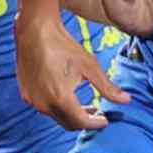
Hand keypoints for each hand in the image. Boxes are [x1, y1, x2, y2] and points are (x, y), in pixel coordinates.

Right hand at [15, 12, 128, 129]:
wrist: (35, 29)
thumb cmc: (63, 45)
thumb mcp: (89, 65)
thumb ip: (107, 87)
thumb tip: (126, 100)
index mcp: (61, 99)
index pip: (82, 122)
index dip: (95, 123)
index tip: (105, 119)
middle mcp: (44, 104)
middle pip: (68, 123)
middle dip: (84, 120)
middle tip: (97, 112)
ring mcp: (32, 99)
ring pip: (55, 115)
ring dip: (70, 113)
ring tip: (82, 103)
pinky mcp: (25, 92)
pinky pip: (44, 106)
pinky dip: (56, 105)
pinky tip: (64, 92)